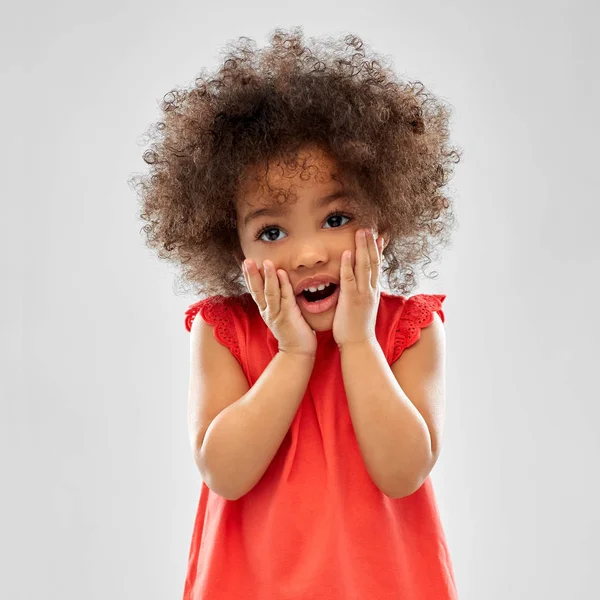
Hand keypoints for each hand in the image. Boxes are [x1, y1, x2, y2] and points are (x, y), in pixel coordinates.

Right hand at [242, 259, 317, 357]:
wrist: (298, 352)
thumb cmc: (292, 332)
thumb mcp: (280, 315)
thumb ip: (278, 302)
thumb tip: (278, 287)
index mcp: (265, 310)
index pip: (255, 291)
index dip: (249, 277)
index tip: (244, 263)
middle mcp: (268, 311)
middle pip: (257, 291)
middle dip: (252, 275)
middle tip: (247, 260)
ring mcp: (278, 314)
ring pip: (270, 293)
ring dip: (268, 277)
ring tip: (266, 262)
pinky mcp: (289, 316)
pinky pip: (286, 297)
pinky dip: (283, 284)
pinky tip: (281, 272)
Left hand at [332, 228, 383, 348]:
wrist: (359, 344)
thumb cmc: (358, 328)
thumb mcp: (365, 307)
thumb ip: (364, 294)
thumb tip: (364, 286)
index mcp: (373, 291)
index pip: (378, 266)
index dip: (378, 250)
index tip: (379, 236)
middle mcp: (370, 290)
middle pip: (373, 261)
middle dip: (371, 243)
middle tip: (369, 227)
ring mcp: (362, 294)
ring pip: (364, 266)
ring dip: (362, 248)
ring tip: (361, 231)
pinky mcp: (351, 299)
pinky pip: (349, 279)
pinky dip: (348, 265)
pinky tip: (346, 253)